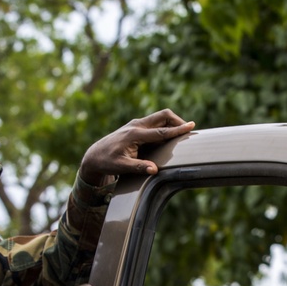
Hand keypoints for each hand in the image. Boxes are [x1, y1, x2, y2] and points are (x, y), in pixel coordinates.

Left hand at [79, 109, 194, 185]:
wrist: (95, 155)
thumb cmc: (108, 161)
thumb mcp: (121, 167)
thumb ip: (138, 167)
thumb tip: (154, 170)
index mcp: (134, 134)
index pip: (161, 131)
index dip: (177, 129)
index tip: (191, 126)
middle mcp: (137, 125)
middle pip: (163, 116)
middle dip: (178, 121)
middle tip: (188, 131)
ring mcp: (136, 124)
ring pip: (160, 117)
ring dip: (172, 122)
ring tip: (182, 133)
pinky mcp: (137, 127)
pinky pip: (155, 122)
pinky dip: (165, 126)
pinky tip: (170, 135)